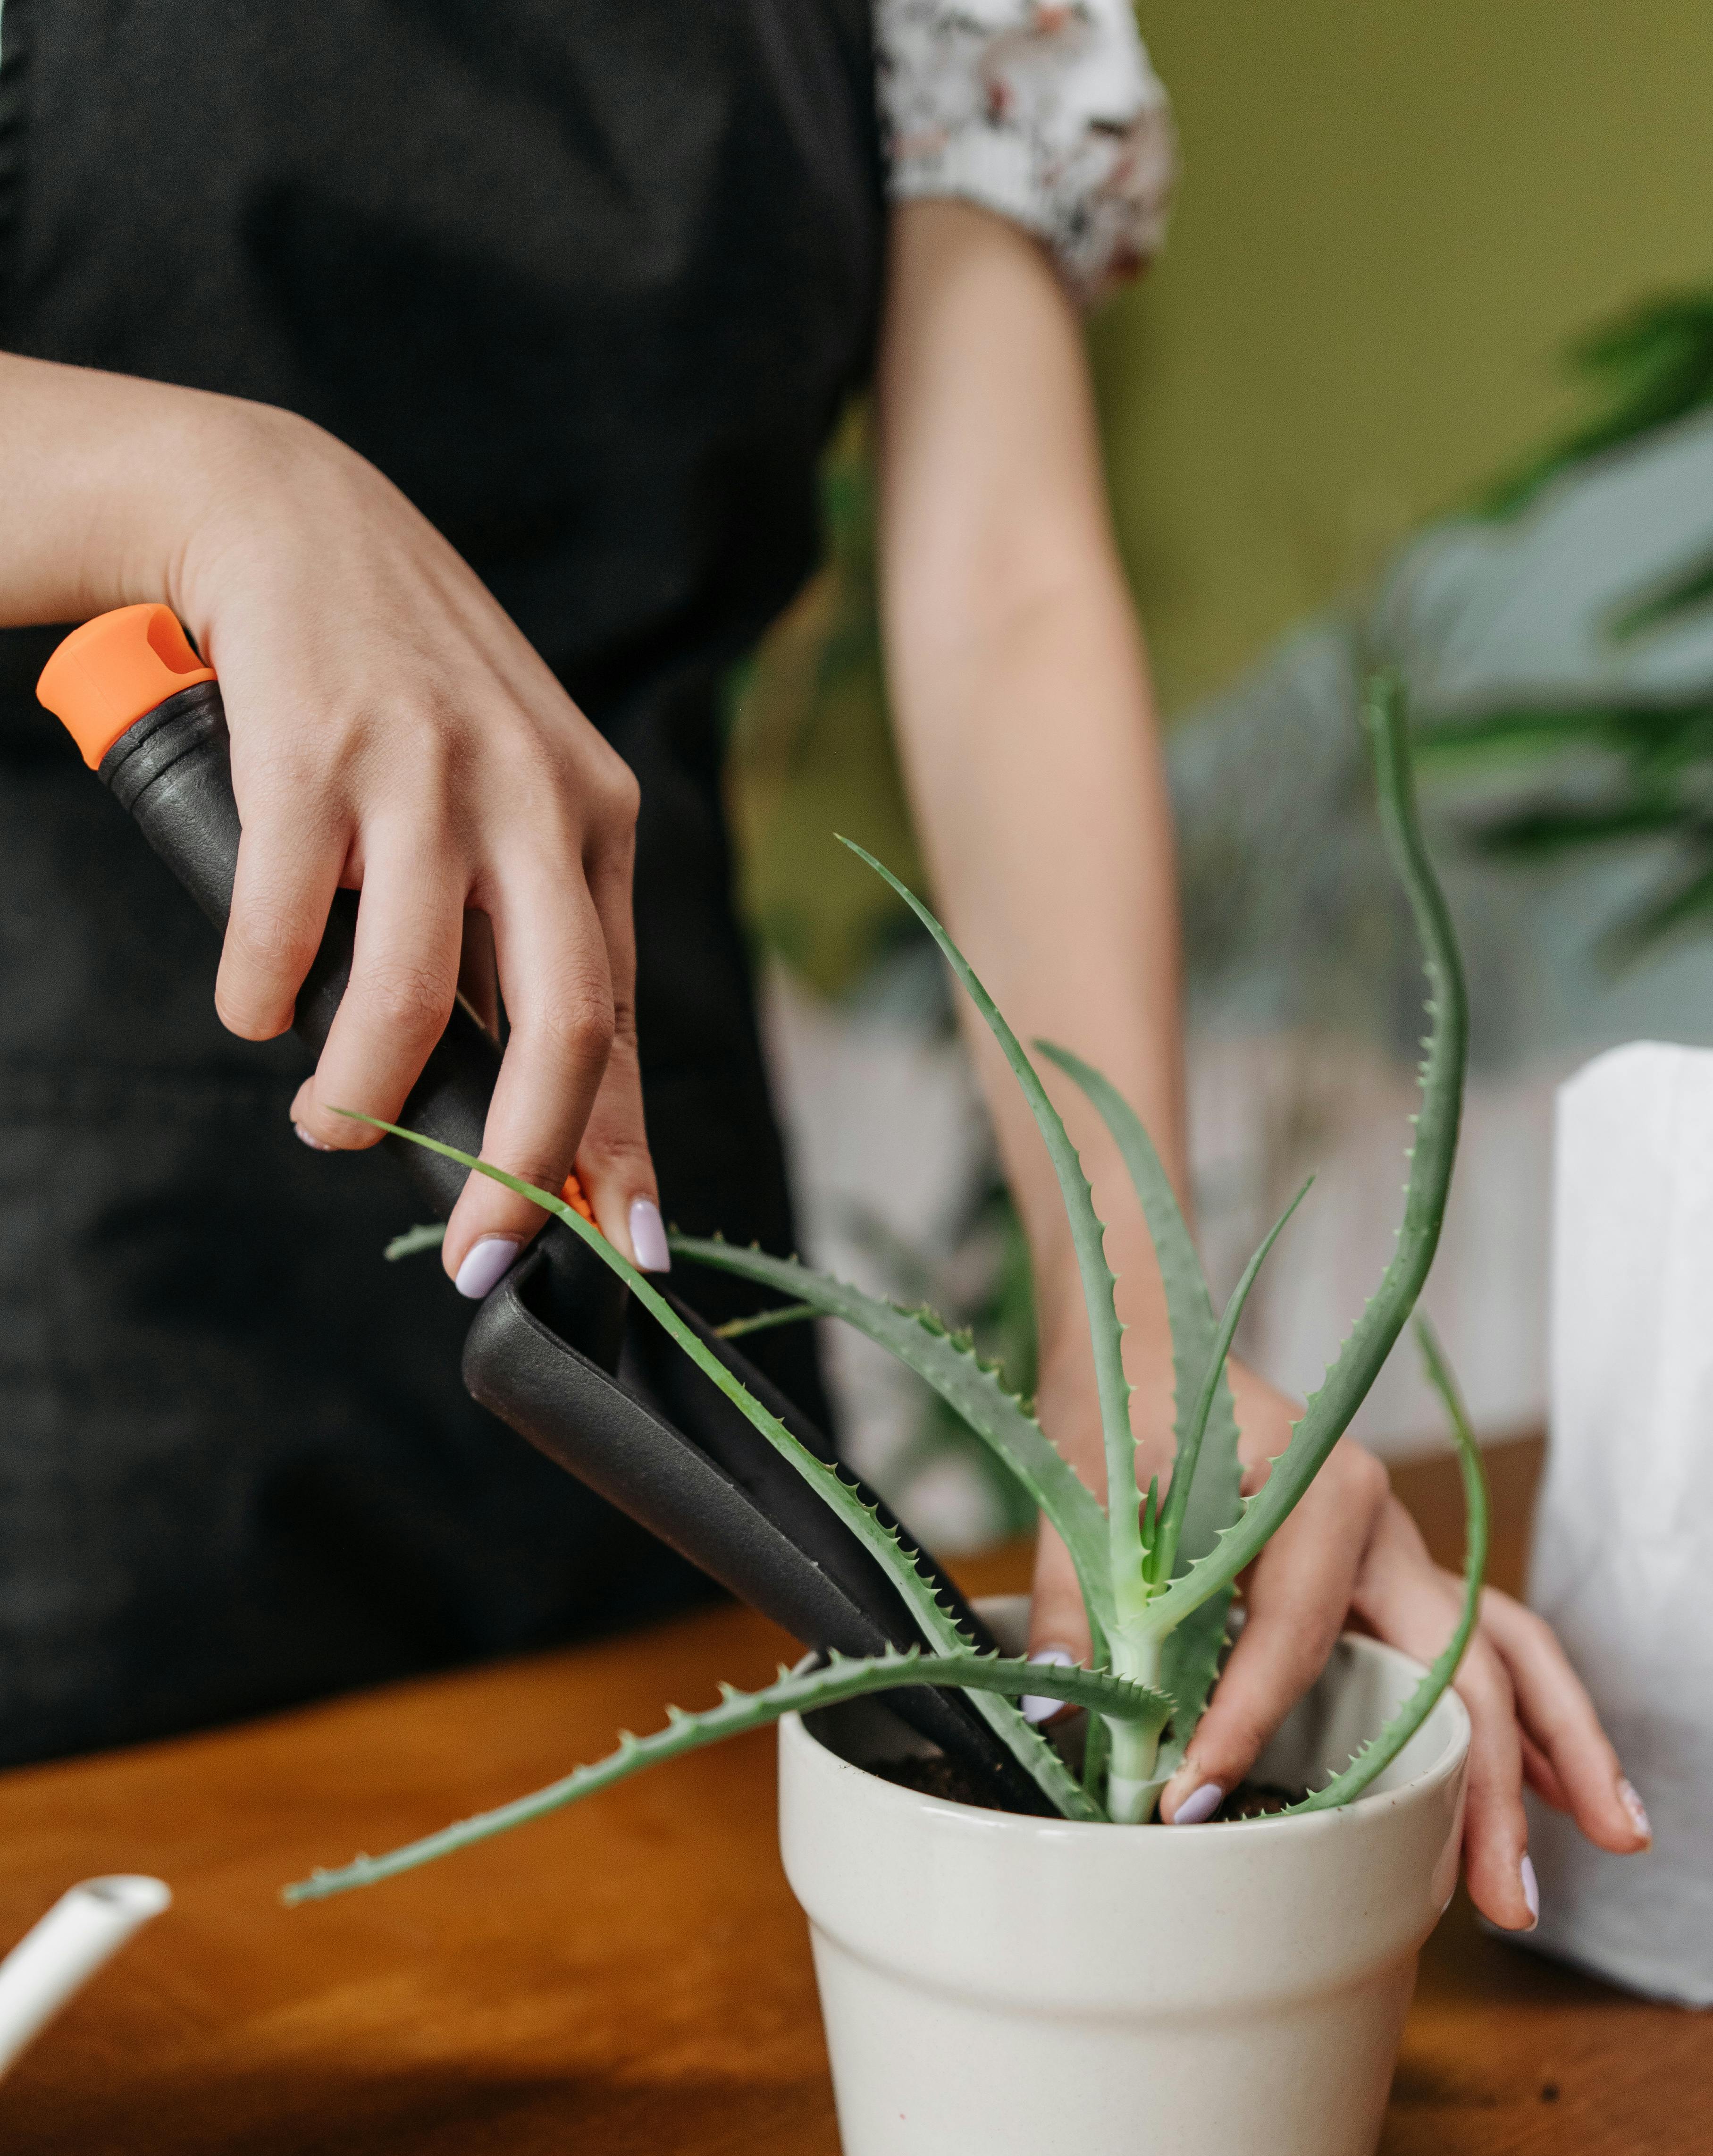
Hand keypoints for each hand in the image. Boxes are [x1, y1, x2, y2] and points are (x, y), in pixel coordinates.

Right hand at [177, 400, 660, 1290]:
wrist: (290, 517)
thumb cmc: (405, 691)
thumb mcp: (510, 799)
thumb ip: (530, 935)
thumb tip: (553, 1110)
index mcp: (597, 819)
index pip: (624, 1015)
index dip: (619, 1147)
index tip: (619, 1246)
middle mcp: (535, 796)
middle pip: (567, 1023)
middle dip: (524, 1163)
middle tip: (477, 1247)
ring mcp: (427, 772)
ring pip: (418, 997)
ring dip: (364, 1093)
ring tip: (330, 1122)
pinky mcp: (315, 749)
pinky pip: (291, 925)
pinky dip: (265, 996)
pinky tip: (255, 1012)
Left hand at [1025, 1346, 1648, 1925]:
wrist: (1152, 1344)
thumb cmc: (1127, 1408)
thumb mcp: (1090, 1491)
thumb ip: (1075, 1600)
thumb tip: (1057, 1704)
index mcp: (1322, 1489)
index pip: (1296, 1634)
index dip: (1245, 1725)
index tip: (1190, 1802)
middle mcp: (1385, 1524)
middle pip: (1465, 1663)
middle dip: (1495, 1785)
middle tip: (1510, 1900)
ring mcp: (1401, 1554)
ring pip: (1508, 1658)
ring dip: (1561, 1753)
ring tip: (1619, 1843)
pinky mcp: (1392, 1580)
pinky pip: (1481, 1653)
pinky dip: (1528, 1724)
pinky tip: (1567, 1800)